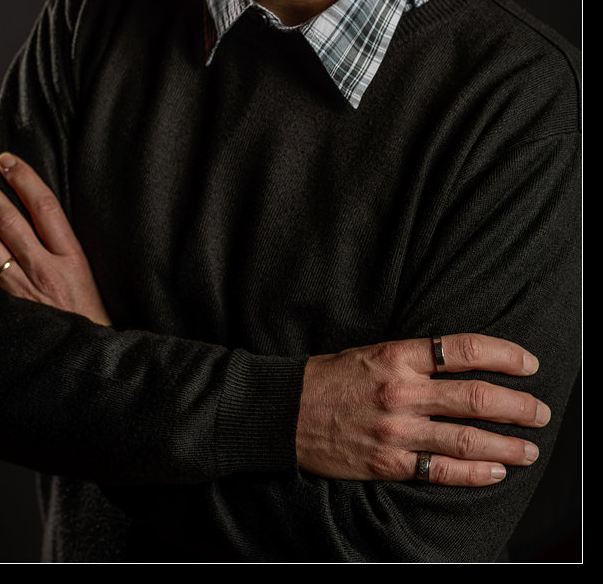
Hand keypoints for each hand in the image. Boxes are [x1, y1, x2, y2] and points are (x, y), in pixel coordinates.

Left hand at [0, 153, 111, 326]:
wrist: (83, 362)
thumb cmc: (88, 319)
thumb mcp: (88, 277)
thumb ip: (64, 249)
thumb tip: (36, 215)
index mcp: (72, 258)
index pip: (45, 207)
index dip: (24, 179)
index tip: (7, 161)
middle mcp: (45, 270)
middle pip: (10, 221)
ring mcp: (21, 290)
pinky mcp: (2, 309)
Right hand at [296, 334, 549, 485]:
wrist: (285, 412)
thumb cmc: (329, 378)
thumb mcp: (371, 352)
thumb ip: (413, 359)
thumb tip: (461, 365)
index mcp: (397, 356)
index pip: (463, 351)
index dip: (504, 356)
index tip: (529, 363)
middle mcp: (402, 391)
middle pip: (474, 397)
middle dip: (516, 406)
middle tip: (539, 410)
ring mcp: (397, 430)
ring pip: (466, 438)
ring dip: (506, 444)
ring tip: (530, 447)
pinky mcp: (388, 463)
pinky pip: (441, 471)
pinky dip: (474, 473)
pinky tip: (496, 471)